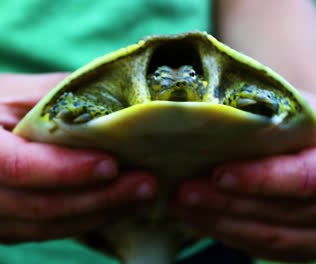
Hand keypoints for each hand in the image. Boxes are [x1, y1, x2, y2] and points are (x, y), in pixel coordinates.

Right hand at [0, 73, 156, 243]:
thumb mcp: (10, 88)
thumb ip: (58, 97)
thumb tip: (116, 104)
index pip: (23, 168)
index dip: (71, 171)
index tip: (116, 163)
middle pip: (41, 207)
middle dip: (100, 198)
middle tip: (146, 183)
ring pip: (47, 227)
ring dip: (98, 214)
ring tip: (140, 196)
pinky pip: (43, 232)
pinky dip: (82, 222)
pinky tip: (113, 206)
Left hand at [170, 92, 315, 261]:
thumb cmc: (304, 124)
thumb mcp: (298, 110)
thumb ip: (269, 117)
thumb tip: (210, 109)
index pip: (306, 178)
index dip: (263, 180)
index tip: (219, 175)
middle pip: (284, 212)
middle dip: (228, 204)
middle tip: (184, 192)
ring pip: (272, 237)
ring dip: (219, 223)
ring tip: (179, 206)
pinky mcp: (302, 242)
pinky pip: (265, 248)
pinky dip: (228, 234)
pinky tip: (196, 219)